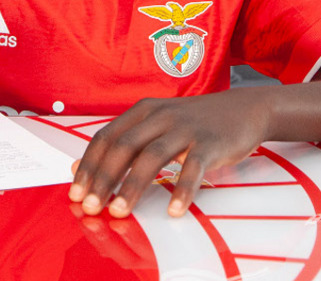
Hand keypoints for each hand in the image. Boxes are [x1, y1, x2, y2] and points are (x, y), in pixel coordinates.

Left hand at [68, 90, 267, 218]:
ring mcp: (186, 128)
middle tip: (90, 207)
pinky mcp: (210, 143)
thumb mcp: (156, 124)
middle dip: (103, 178)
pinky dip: (182, 190)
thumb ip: (123, 142)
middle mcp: (160, 116)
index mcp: (143, 111)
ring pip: (153, 156)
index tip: (76, 193)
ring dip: (133, 185)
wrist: (245, 109)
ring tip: (120, 211)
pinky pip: (193, 168)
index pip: (106, 137)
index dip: (88, 166)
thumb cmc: (195, 122)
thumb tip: (80, 166)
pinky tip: (173, 210)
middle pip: (124, 146)